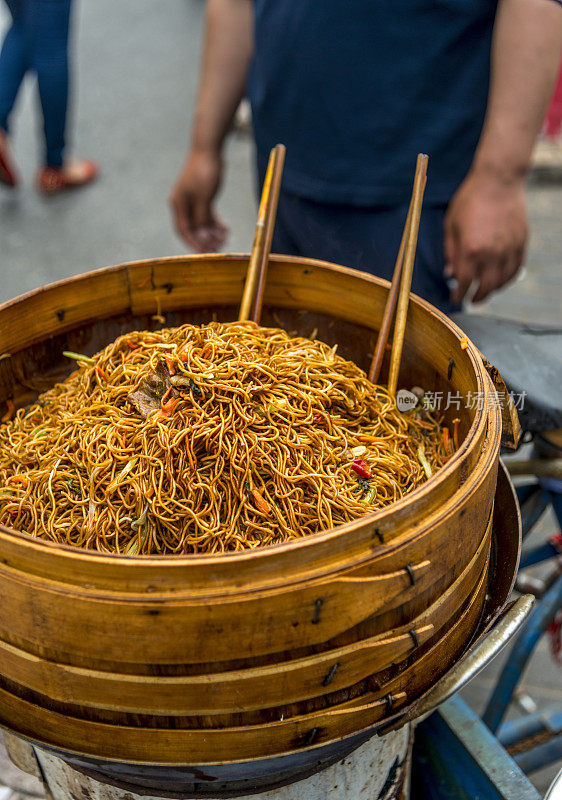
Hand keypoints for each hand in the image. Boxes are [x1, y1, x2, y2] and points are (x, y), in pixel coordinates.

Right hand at [169, 149, 227, 250]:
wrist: (209, 149)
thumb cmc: (204, 171)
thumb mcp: (204, 198)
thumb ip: (202, 218)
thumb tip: (202, 237)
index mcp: (178, 204)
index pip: (183, 230)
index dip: (194, 243)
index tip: (205, 252)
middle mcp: (183, 204)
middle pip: (193, 228)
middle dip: (205, 239)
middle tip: (219, 248)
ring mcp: (193, 201)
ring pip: (202, 222)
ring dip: (213, 232)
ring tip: (225, 238)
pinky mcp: (202, 197)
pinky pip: (208, 214)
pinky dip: (216, 222)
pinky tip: (226, 229)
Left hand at [444, 168, 527, 303]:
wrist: (498, 179)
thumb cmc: (470, 199)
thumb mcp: (451, 226)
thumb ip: (451, 252)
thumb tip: (451, 273)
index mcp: (470, 250)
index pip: (464, 283)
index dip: (459, 295)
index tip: (455, 298)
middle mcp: (492, 253)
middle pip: (485, 287)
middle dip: (476, 298)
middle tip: (471, 300)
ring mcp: (509, 248)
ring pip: (503, 281)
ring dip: (492, 290)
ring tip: (485, 291)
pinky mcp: (521, 242)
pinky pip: (516, 268)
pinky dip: (508, 278)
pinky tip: (500, 280)